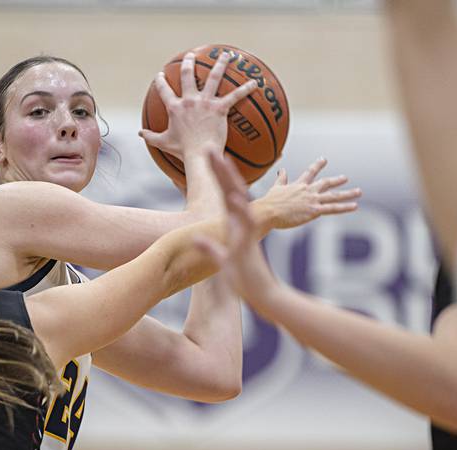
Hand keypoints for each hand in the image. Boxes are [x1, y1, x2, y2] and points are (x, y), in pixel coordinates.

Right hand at [138, 51, 256, 160]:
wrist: (199, 155)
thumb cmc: (182, 151)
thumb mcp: (163, 143)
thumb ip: (150, 137)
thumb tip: (139, 133)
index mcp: (175, 108)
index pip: (164, 91)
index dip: (160, 82)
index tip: (160, 75)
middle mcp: (189, 100)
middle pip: (187, 76)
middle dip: (188, 63)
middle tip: (190, 55)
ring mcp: (205, 103)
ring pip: (214, 77)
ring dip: (220, 64)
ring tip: (224, 55)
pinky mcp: (220, 109)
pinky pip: (235, 96)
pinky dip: (246, 89)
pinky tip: (256, 83)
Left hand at [193, 151, 279, 305]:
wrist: (260, 294)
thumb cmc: (242, 276)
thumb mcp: (221, 258)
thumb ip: (209, 248)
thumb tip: (195, 239)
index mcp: (235, 222)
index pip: (225, 193)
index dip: (218, 174)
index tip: (210, 155)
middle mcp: (241, 224)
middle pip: (232, 191)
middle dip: (221, 171)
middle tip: (211, 149)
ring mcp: (244, 234)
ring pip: (238, 206)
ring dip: (231, 186)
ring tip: (223, 166)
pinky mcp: (245, 247)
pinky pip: (243, 228)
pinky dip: (239, 211)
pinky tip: (233, 199)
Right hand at [254, 157, 361, 230]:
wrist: (268, 211)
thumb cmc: (269, 202)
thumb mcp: (276, 188)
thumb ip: (281, 179)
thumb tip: (282, 170)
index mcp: (298, 185)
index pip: (310, 172)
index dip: (318, 165)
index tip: (324, 159)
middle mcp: (308, 190)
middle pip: (326, 183)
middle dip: (336, 180)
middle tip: (345, 178)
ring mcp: (312, 200)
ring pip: (334, 196)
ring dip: (347, 194)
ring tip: (358, 192)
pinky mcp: (314, 210)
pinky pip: (333, 208)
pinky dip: (344, 207)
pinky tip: (354, 206)